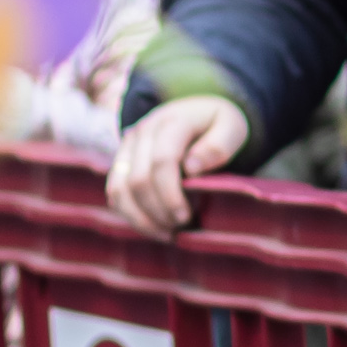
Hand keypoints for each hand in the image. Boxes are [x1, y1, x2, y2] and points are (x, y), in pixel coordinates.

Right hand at [106, 98, 251, 234]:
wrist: (197, 111)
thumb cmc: (218, 124)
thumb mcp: (231, 127)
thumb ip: (218, 145)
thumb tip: (192, 167)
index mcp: (172, 122)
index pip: (162, 162)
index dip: (170, 194)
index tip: (186, 217)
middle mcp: (144, 131)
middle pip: (139, 180)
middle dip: (158, 210)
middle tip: (181, 227)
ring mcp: (128, 145)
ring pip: (120, 189)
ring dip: (141, 218)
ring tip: (168, 234)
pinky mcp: (121, 160)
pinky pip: (115, 192)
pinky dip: (130, 215)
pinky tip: (154, 228)